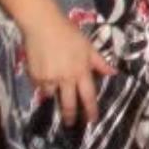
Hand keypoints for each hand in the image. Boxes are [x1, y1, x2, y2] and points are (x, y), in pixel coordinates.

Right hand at [23, 10, 115, 125]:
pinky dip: (43, 83)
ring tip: (53, 86)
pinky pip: (40, 86)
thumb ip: (100, 62)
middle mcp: (66, 78)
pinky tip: (43, 73)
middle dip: (70, 116)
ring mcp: (49, 79)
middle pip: (69, 104)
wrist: (43, 25)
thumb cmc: (69, 33)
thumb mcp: (88, 46)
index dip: (91, 110)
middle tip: (70, 124)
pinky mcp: (35, 77)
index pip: (88, 96)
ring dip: (54, 94)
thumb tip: (113, 72)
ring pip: (52, 95)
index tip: (92, 121)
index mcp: (81, 71)